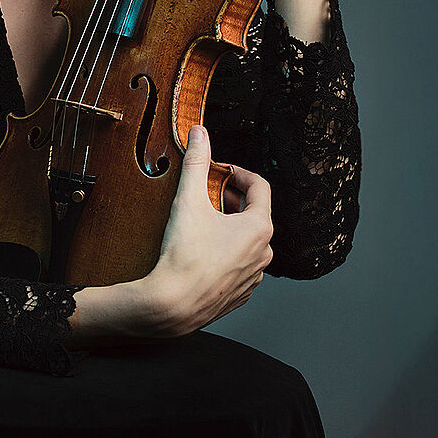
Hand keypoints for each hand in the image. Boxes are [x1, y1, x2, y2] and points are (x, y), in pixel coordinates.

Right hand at [133, 124, 272, 337]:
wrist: (173, 305)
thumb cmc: (184, 255)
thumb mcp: (188, 200)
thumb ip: (195, 162)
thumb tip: (199, 132)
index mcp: (259, 227)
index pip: (260, 186)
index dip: (238, 172)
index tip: (217, 169)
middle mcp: (264, 252)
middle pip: (253, 212)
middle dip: (229, 198)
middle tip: (203, 194)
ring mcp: (255, 276)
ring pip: (247, 240)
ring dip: (228, 226)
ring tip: (200, 222)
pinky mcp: (241, 293)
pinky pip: (239, 263)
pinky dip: (225, 250)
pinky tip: (201, 250)